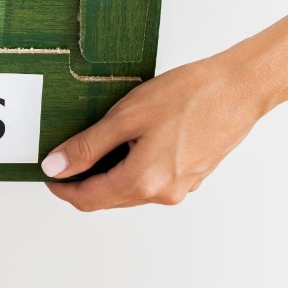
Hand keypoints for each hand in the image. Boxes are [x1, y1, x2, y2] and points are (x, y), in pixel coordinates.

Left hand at [41, 53, 265, 209]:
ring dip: (107, 174)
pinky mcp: (191, 176)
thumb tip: (56, 167)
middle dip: (82, 181)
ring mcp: (180, 187)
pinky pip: (150, 180)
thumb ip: (88, 146)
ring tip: (94, 143)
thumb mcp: (125, 117)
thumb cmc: (189, 95)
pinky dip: (130, 167)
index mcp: (144, 182)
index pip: (88, 199)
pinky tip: (127, 141)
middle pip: (108, 198)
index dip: (63, 187)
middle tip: (64, 155)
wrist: (239, 89)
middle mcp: (163, 193)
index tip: (48, 172)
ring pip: (129, 190)